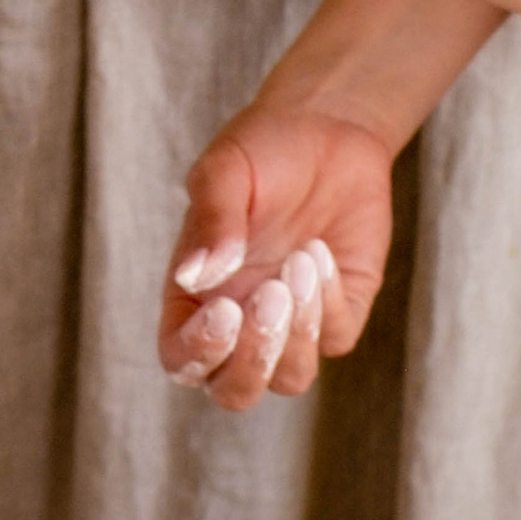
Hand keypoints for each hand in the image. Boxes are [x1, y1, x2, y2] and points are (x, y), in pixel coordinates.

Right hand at [161, 105, 401, 407]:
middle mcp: (239, 320)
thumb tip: (194, 279)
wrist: (328, 128)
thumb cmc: (261, 150)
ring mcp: (291, 322)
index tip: (226, 308)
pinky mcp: (339, 312)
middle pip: (233, 390)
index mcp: (194, 296)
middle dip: (253, 359)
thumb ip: (210, 224)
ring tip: (301, 258)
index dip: (199, 352)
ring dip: (297, 331)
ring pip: (289, 378)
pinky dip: (330, 302)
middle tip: (271, 293)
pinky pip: (334, 340)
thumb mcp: (225, 172)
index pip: (181, 359)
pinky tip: (320, 251)